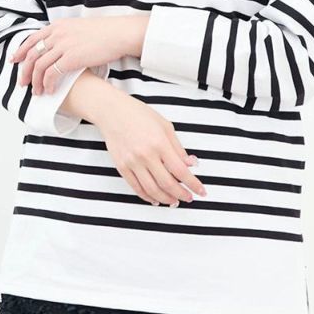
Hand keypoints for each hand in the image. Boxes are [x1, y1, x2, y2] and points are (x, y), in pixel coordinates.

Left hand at [12, 15, 147, 93]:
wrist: (118, 33)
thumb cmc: (104, 33)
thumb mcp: (79, 28)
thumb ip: (66, 35)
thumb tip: (60, 45)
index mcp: (58, 26)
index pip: (32, 39)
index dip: (21, 51)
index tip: (14, 60)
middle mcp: (57, 35)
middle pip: (32, 54)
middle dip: (24, 70)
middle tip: (21, 83)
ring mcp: (63, 46)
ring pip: (40, 66)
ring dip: (35, 81)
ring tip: (36, 92)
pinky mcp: (71, 58)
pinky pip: (52, 74)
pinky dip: (48, 84)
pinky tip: (50, 91)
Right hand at [93, 88, 208, 208]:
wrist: (112, 112)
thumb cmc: (138, 115)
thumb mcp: (165, 126)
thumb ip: (178, 148)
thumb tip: (190, 164)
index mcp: (159, 143)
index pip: (181, 170)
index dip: (193, 184)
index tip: (200, 190)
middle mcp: (145, 155)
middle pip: (167, 184)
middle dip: (181, 194)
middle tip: (188, 198)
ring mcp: (132, 162)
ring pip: (152, 190)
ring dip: (165, 199)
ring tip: (174, 201)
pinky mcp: (122, 167)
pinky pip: (136, 188)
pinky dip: (147, 197)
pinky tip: (155, 199)